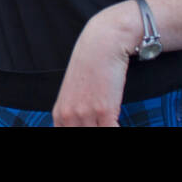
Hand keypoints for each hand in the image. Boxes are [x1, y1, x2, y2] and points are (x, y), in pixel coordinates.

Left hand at [51, 3, 137, 126]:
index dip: (80, 133)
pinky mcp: (103, 111)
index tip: (93, 127)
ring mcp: (84, 115)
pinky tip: (121, 123)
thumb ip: (76, 114)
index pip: (64, 136)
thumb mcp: (75, 93)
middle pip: (80, 135)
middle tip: (104, 124)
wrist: (102, 45)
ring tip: (113, 122)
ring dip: (108, 128)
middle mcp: (69, 116)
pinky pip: (112, 132)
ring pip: (97, 135)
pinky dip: (118, 130)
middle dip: (96, 130)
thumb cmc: (91, 66)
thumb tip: (83, 124)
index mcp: (60, 115)